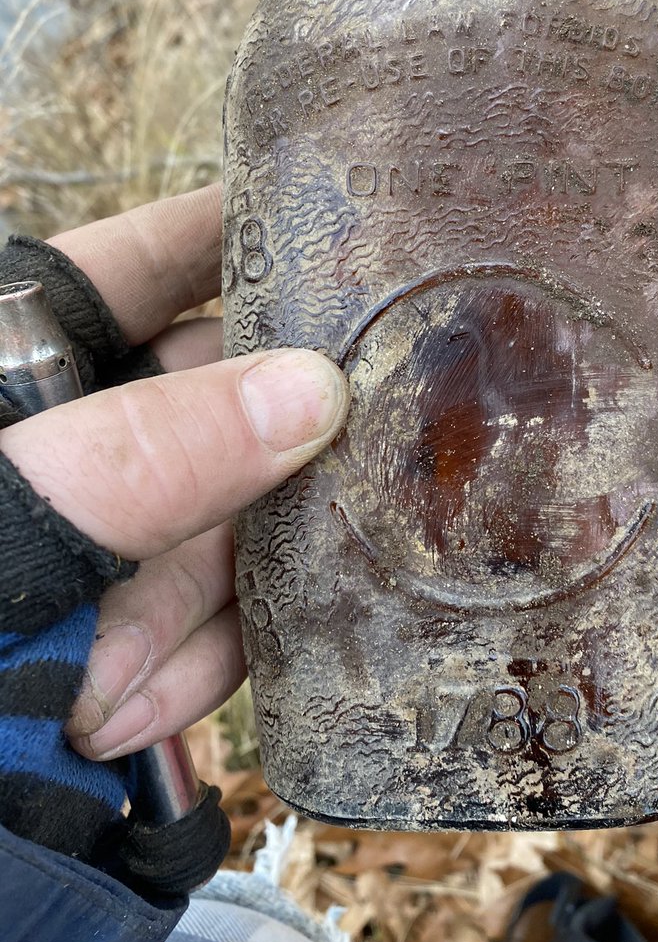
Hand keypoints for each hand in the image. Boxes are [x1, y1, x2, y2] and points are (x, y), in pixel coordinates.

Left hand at [0, 184, 347, 761]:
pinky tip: (118, 711)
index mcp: (12, 371)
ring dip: (192, 606)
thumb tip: (311, 393)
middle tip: (296, 507)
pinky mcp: (121, 625)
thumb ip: (141, 457)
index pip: (134, 265)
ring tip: (114, 680)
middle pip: (209, 410)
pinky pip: (198, 619)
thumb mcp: (1, 526)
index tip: (340, 230)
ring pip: (217, 526)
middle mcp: (70, 440)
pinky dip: (179, 667)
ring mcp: (101, 537)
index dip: (230, 237)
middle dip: (241, 478)